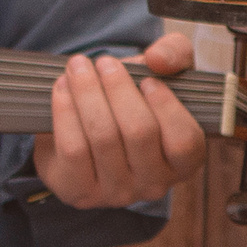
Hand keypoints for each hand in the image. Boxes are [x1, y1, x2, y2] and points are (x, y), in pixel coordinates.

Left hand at [32, 32, 206, 208]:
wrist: (84, 131)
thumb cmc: (134, 101)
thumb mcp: (165, 73)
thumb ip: (174, 53)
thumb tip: (158, 58)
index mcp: (184, 162)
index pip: (183, 140)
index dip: (166, 106)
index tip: (147, 78)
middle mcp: (154, 184)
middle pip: (139, 132)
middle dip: (118, 89)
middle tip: (104, 61)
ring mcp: (116, 193)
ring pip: (103, 137)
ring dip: (88, 94)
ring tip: (78, 68)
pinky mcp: (80, 193)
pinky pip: (73, 149)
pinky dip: (65, 112)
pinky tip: (62, 89)